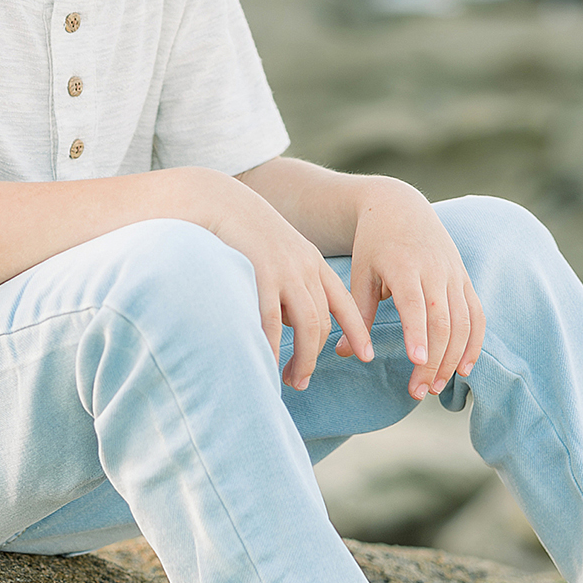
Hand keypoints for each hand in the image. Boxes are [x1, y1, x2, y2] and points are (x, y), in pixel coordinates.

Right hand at [194, 174, 374, 390]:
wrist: (216, 201)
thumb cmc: (241, 235)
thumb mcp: (275, 256)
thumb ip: (285, 286)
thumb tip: (283, 324)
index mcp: (311, 262)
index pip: (343, 301)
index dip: (356, 331)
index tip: (366, 356)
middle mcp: (304, 268)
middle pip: (321, 321)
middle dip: (313, 357)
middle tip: (299, 381)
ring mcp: (283, 271)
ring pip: (305, 325)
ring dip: (300, 359)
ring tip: (288, 380)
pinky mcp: (259, 275)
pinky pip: (270, 322)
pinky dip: (271, 348)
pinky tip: (265, 363)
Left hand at [348, 180, 484, 399]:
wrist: (400, 207)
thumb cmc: (374, 244)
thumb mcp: (361, 273)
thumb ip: (359, 314)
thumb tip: (345, 353)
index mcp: (405, 266)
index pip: (416, 304)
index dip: (418, 333)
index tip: (418, 361)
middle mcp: (435, 270)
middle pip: (443, 321)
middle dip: (435, 360)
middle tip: (419, 392)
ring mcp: (454, 275)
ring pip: (463, 322)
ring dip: (453, 358)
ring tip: (436, 387)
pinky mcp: (465, 280)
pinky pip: (477, 316)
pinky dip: (474, 344)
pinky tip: (464, 369)